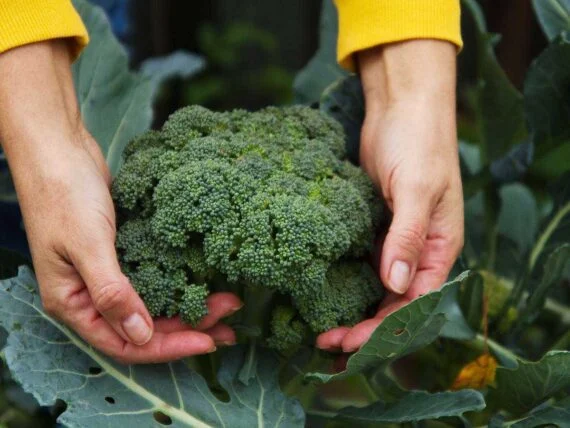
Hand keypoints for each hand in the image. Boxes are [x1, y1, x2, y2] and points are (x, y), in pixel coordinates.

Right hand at [0, 40, 241, 363]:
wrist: (60, 149)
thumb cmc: (64, 195)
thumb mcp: (88, 246)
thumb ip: (112, 292)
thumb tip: (141, 335)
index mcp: (73, 303)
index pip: (125, 343)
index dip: (168, 347)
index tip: (207, 341)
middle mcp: (91, 296)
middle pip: (144, 327)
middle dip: (187, 328)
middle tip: (228, 323)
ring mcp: (108, 274)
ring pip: (153, 304)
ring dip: (188, 307)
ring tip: (226, 305)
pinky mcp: (124, 253)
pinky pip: (155, 279)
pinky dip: (179, 283)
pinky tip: (203, 282)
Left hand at [318, 40, 463, 352]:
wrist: (402, 107)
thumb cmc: (420, 143)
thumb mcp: (417, 190)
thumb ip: (407, 238)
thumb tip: (395, 286)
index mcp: (438, 248)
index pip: (414, 303)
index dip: (384, 329)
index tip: (351, 343)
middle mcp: (417, 249)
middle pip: (392, 302)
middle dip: (363, 326)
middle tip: (327, 343)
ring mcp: (392, 238)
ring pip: (373, 286)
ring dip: (351, 308)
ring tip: (320, 327)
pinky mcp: (370, 224)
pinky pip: (359, 261)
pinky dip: (343, 280)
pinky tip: (319, 291)